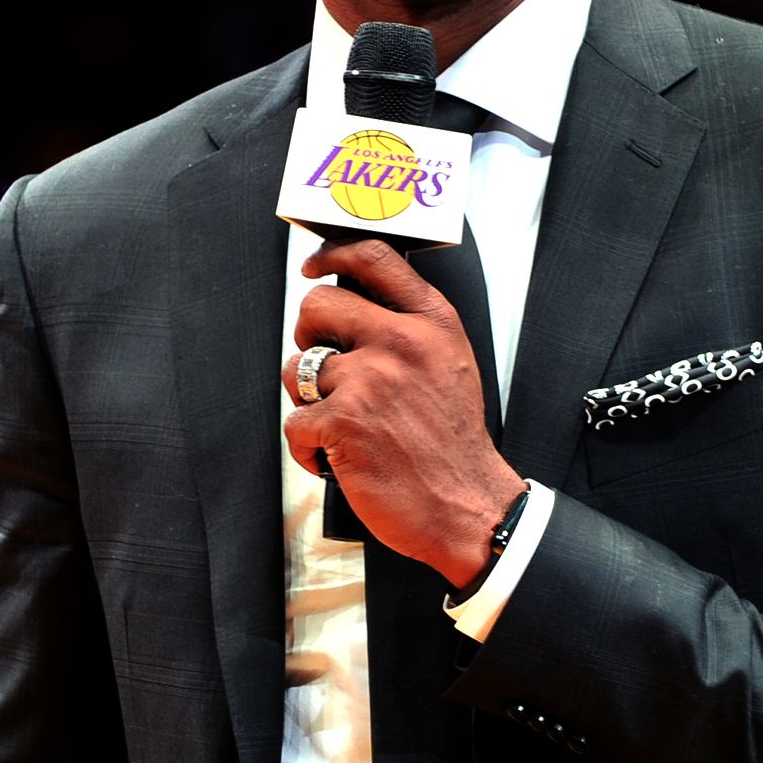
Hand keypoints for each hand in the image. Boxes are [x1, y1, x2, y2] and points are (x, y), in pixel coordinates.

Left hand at [283, 238, 525, 585]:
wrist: (468, 506)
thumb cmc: (454, 444)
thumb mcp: (450, 365)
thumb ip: (411, 328)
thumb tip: (353, 306)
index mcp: (431, 323)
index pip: (373, 258)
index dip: (331, 256)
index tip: (313, 268)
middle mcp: (401, 343)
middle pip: (318, 305)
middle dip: (310, 335)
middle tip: (326, 367)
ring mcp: (369, 381)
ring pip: (297, 368)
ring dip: (309, 399)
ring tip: (342, 424)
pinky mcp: (342, 422)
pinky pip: (294, 422)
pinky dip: (308, 448)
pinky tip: (339, 458)